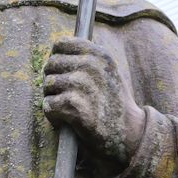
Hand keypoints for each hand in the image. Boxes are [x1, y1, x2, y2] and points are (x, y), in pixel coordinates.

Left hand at [43, 38, 144, 171]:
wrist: (129, 133)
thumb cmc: (114, 104)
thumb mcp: (108, 73)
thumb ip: (87, 59)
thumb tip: (56, 54)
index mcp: (99, 54)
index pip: (61, 44)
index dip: (56, 58)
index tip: (61, 72)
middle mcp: (91, 66)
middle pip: (51, 65)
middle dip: (53, 82)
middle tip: (63, 96)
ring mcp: (82, 85)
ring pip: (48, 85)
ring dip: (52, 99)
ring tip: (66, 109)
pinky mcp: (75, 107)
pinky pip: (49, 105)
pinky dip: (53, 116)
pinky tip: (64, 121)